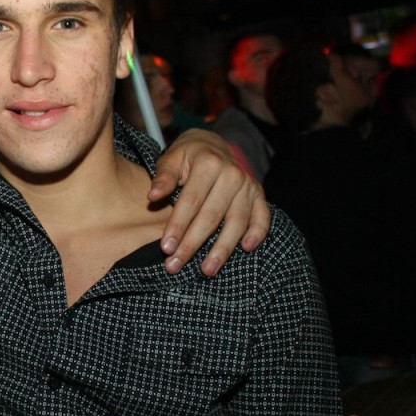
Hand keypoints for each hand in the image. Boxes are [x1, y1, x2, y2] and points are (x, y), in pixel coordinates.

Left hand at [152, 129, 270, 276]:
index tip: (166, 247)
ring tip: (207, 270)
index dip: (178, 225)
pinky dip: (257, 233)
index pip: (191, 201)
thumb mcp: (172, 158)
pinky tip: (246, 249)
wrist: (214, 144)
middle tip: (175, 265)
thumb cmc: (188, 156)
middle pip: (211, 216)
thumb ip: (163, 177)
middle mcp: (232, 175)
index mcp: (209, 164)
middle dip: (192, 244)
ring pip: (236, 222)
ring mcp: (248, 186)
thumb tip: (153, 197)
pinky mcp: (259, 195)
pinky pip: (262, 217)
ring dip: (222, 249)